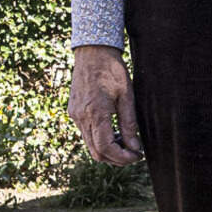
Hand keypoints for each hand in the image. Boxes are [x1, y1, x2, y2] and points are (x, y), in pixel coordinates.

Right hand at [69, 45, 142, 167]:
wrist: (92, 52)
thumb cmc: (112, 70)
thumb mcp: (127, 95)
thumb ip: (129, 123)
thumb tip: (135, 147)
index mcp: (96, 112)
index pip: (106, 148)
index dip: (122, 158)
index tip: (137, 156)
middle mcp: (81, 117)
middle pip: (96, 152)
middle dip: (116, 159)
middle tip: (134, 155)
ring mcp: (75, 115)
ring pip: (90, 145)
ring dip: (108, 151)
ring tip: (126, 144)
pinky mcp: (73, 112)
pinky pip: (85, 134)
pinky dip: (99, 140)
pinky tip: (113, 133)